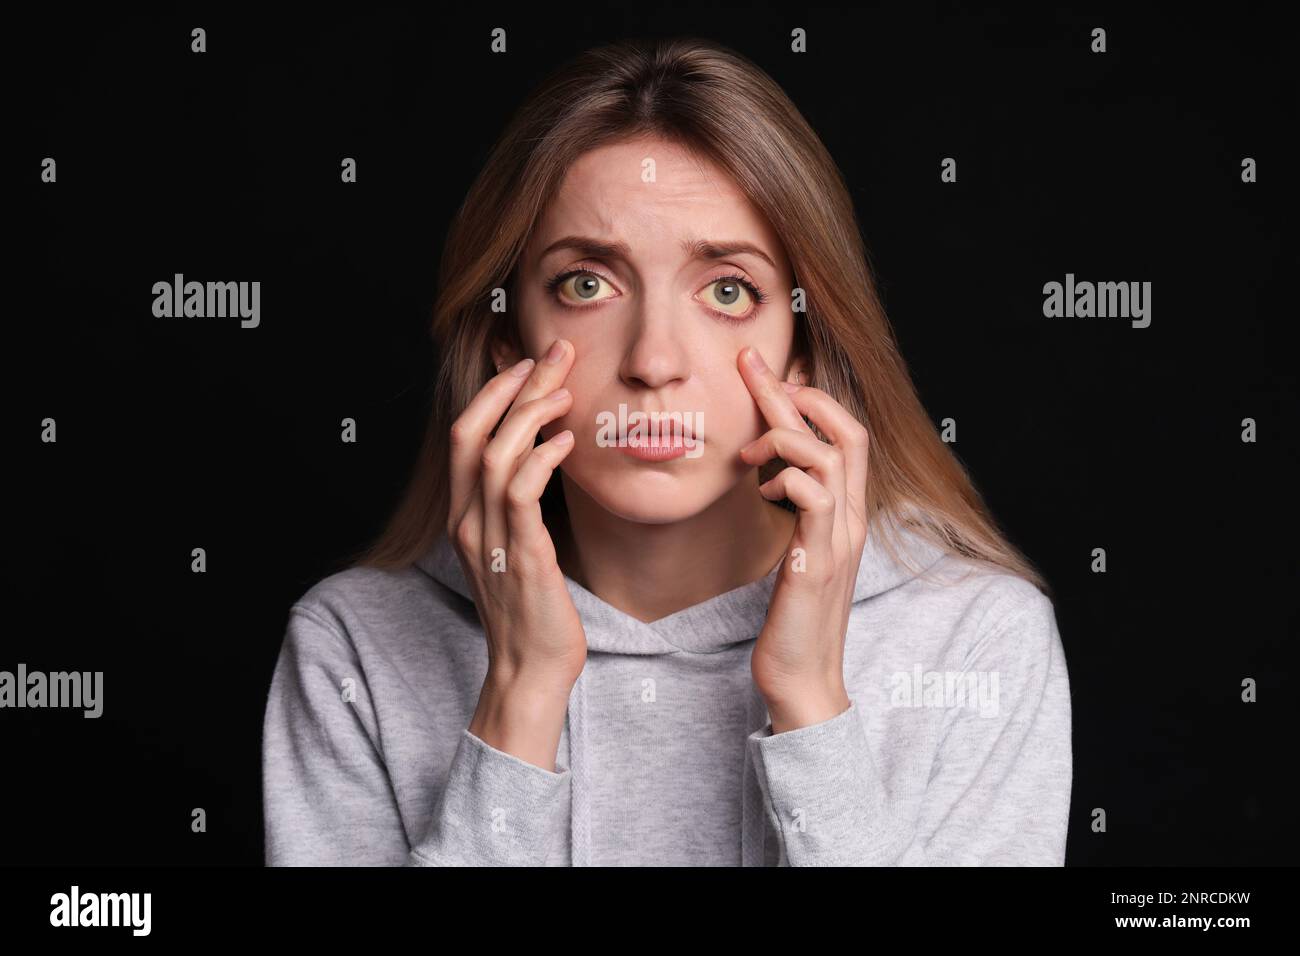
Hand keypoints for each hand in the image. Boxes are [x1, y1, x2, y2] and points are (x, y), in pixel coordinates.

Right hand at [447, 338, 585, 767]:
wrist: (529, 673)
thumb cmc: (534, 612)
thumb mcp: (522, 548)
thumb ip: (523, 506)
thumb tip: (548, 458)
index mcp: (465, 516)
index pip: (465, 435)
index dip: (494, 393)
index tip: (530, 363)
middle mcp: (468, 522)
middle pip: (474, 433)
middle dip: (513, 386)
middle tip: (553, 354)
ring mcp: (490, 539)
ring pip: (494, 455)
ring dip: (529, 415)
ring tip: (564, 391)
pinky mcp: (521, 556)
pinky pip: (520, 494)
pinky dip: (541, 459)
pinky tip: (566, 441)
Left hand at [737, 346, 869, 734]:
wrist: (805, 680)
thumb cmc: (794, 618)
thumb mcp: (798, 553)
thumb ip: (795, 513)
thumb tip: (771, 476)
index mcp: (846, 514)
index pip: (845, 434)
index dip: (810, 399)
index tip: (767, 377)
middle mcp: (851, 519)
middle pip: (841, 430)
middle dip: (793, 390)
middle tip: (749, 363)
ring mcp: (839, 539)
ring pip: (830, 455)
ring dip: (782, 437)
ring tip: (748, 452)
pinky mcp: (817, 562)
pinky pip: (813, 498)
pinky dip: (786, 479)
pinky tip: (762, 491)